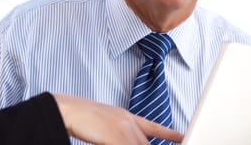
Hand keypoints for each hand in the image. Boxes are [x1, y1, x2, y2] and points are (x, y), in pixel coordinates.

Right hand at [53, 93, 183, 144]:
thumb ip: (118, 134)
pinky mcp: (116, 138)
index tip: (182, 135)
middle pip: (146, 144)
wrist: (67, 109)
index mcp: (126, 117)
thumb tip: (122, 140)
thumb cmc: (82, 118)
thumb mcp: (106, 125)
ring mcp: (123, 130)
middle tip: (157, 141)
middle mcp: (128, 122)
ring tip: (119, 142)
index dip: (170, 133)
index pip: (153, 127)